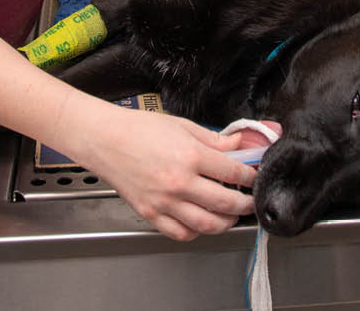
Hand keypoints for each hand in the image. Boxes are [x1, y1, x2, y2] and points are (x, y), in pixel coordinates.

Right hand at [78, 106, 257, 240]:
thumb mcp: (183, 126)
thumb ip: (214, 139)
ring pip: (207, 224)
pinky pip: (181, 233)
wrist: (104, 140)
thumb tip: (239, 146)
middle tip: (251, 201)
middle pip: (225, 203)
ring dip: (226, 222)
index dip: (250, 177)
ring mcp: (164, 202)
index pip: (233, 173)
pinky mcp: (151, 214)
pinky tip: (202, 221)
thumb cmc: (138, 129)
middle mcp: (179, 182)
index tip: (255, 177)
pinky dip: (196, 231)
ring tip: (231, 215)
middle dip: (245, 204)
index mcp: (190, 156)